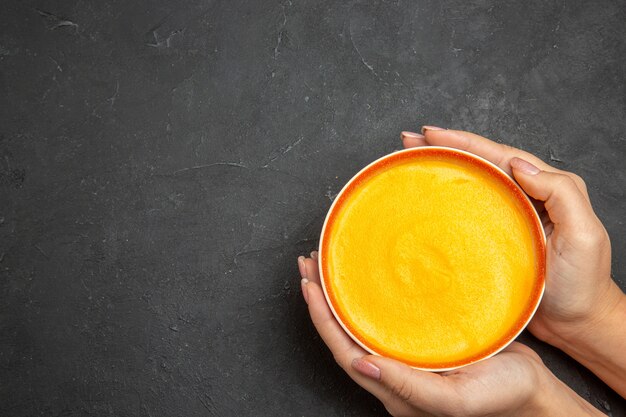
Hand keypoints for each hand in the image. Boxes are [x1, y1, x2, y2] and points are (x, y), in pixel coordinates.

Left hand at [297, 254, 601, 416]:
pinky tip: (366, 278)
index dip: (322, 319)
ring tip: (327, 265)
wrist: (535, 391)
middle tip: (310, 264)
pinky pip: (385, 316)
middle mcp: (394, 372)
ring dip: (340, 294)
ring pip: (361, 323)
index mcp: (395, 389)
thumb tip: (360, 364)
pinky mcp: (423, 340)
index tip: (309, 285)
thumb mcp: (456, 398)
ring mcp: (407, 355)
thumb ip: (409, 386)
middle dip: (322, 299)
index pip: (343, 351)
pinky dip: (368, 294)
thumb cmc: (502, 397)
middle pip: (345, 333)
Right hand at [402, 127, 625, 396]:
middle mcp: (521, 199)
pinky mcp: (490, 242)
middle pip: (478, 164)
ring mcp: (503, 221)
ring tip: (409, 159)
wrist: (574, 326)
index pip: (498, 155)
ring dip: (440, 169)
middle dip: (443, 148)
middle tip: (409, 140)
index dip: (464, 142)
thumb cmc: (582, 283)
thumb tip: (517, 164)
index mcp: (542, 190)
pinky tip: (423, 201)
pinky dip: (443, 202)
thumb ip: (561, 193)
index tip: (432, 134)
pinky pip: (464, 214)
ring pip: (469, 185)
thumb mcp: (583, 234)